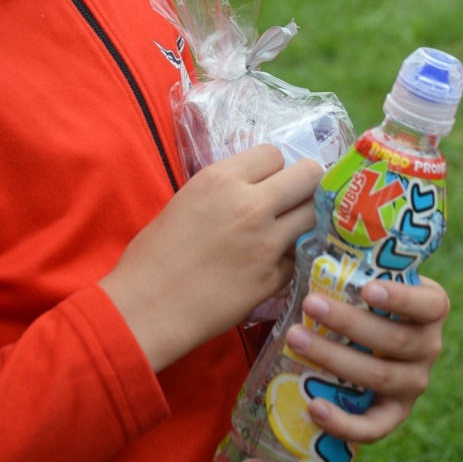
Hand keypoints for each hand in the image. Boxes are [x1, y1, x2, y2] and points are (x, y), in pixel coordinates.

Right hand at [99, 145, 320, 371]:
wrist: (148, 307)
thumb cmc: (154, 253)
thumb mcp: (187, 199)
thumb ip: (226, 188)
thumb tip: (254, 185)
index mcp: (222, 179)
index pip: (274, 154)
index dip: (273, 168)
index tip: (266, 182)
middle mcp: (251, 204)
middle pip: (309, 175)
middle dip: (305, 184)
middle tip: (294, 199)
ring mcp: (267, 242)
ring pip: (314, 214)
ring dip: (306, 219)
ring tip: (291, 229)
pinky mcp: (274, 278)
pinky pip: (300, 255)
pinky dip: (292, 257)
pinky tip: (275, 262)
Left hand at [285, 276, 448, 443]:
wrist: (377, 338)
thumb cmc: (367, 296)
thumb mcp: (374, 276)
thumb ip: (357, 262)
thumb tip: (312, 231)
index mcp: (431, 308)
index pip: (426, 304)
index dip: (399, 298)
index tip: (367, 288)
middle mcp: (429, 347)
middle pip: (394, 341)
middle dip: (348, 323)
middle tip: (309, 304)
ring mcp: (414, 384)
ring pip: (378, 377)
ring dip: (334, 359)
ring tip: (295, 339)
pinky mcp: (394, 414)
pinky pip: (374, 427)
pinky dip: (344, 422)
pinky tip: (315, 407)